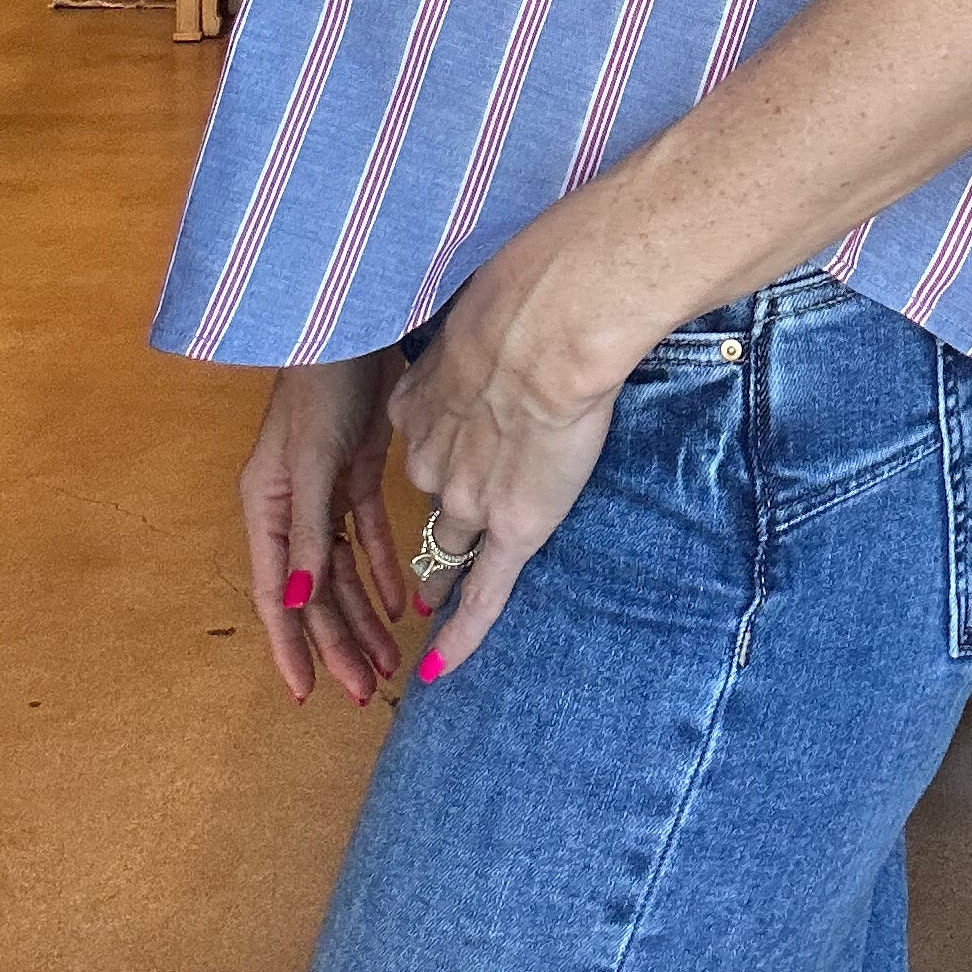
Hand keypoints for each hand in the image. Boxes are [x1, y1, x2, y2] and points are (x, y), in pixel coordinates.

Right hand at [239, 349, 408, 705]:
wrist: (354, 323)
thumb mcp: (311, 461)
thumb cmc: (322, 386)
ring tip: (390, 661)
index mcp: (265, 507)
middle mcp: (289, 507)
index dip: (288, 645)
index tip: (306, 692)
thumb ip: (309, 532)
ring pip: (341, 571)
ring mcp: (322, 492)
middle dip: (336, 642)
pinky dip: (381, 569)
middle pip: (312, 592)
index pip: (273, 593)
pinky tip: (401, 604)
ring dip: (363, 614)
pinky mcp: (354, 473)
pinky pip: (367, 536)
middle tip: (365, 691)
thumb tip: (297, 602)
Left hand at [385, 209, 644, 680]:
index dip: (439, 456)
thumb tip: (509, 313)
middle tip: (438, 538)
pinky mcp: (510, 531)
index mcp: (422, 404)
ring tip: (428, 606)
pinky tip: (436, 670)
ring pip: (452, 546)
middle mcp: (432, 458)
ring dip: (442, 573)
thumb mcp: (487, 310)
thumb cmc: (533, 301)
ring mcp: (469, 500)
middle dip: (439, 517)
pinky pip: (479, 597)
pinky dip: (457, 636)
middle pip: (433, 499)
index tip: (446, 463)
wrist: (548, 331)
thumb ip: (484, 332)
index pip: (424, 444)